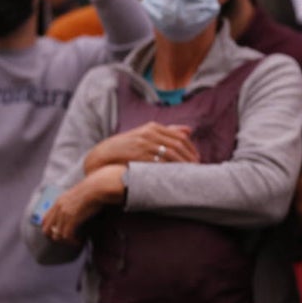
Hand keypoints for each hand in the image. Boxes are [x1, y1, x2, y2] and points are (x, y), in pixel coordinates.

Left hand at [41, 165, 125, 241]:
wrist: (97, 187)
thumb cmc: (92, 191)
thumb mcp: (77, 195)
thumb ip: (71, 203)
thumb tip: (73, 211)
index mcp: (58, 202)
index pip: (44, 220)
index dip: (49, 229)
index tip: (58, 233)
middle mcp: (58, 208)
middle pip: (46, 230)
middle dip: (54, 238)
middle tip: (66, 240)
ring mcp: (64, 214)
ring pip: (57, 235)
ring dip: (65, 241)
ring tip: (75, 241)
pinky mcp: (72, 218)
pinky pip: (67, 235)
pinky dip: (72, 241)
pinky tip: (79, 241)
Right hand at [83, 122, 198, 173]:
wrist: (104, 155)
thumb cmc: (127, 146)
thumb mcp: (146, 134)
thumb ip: (167, 131)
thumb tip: (189, 130)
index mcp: (153, 127)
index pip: (180, 137)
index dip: (191, 149)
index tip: (197, 158)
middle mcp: (150, 133)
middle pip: (178, 145)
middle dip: (190, 157)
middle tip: (197, 168)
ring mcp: (145, 145)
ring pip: (172, 154)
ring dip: (183, 164)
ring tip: (190, 173)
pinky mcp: (140, 156)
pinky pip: (160, 163)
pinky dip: (171, 169)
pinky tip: (176, 175)